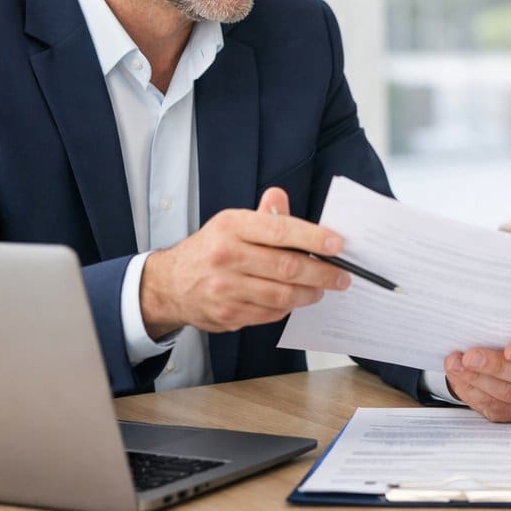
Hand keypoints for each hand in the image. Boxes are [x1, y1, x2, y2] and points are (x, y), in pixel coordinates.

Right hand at [139, 187, 349, 336]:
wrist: (169, 284)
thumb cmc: (209, 250)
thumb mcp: (232, 223)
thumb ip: (263, 214)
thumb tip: (280, 196)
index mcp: (231, 227)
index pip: (280, 229)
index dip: (314, 237)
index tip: (337, 244)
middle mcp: (226, 256)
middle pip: (287, 267)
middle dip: (322, 273)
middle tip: (342, 276)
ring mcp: (226, 288)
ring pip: (282, 295)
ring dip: (309, 293)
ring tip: (321, 289)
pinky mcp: (228, 313)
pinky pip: (270, 313)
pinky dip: (288, 307)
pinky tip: (295, 299)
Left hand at [444, 330, 510, 422]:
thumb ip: (509, 325)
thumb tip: (483, 323)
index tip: (509, 349)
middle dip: (494, 366)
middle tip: (470, 357)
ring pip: (507, 394)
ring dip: (477, 379)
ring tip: (456, 365)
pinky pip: (494, 407)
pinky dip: (472, 392)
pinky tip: (459, 379)